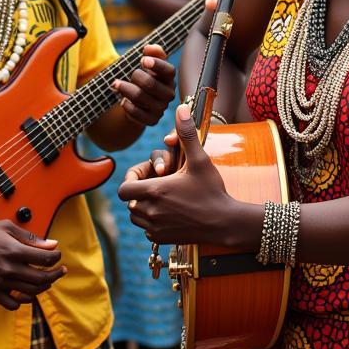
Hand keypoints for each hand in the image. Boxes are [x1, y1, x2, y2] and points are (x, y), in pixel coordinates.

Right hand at [0, 220, 64, 310]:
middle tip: (60, 270)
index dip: (56, 257)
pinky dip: (22, 301)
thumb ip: (30, 237)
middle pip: (42, 278)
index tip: (57, 255)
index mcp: (14, 250)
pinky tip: (25, 293)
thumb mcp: (6, 227)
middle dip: (56, 274)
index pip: (45, 259)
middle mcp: (8, 269)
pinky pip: (12, 304)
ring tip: (47, 281)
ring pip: (30, 292)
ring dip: (43, 287)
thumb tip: (52, 244)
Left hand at [112, 44, 175, 126]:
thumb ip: (153, 52)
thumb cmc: (146, 77)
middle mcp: (169, 94)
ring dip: (125, 89)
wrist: (141, 101)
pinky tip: (123, 101)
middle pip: (150, 84)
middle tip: (130, 73)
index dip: (156, 64)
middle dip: (135, 76)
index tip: (142, 60)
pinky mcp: (152, 120)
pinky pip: (136, 113)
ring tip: (116, 84)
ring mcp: (161, 108)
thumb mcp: (150, 63)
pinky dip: (126, 105)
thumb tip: (149, 48)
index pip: (169, 71)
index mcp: (169, 79)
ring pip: (140, 97)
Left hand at [118, 104, 236, 244]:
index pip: (124, 189)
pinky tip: (170, 211)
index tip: (147, 175)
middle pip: (129, 202)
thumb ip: (186, 135)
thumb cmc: (212, 190)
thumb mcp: (200, 160)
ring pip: (136, 216)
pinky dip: (152, 221)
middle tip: (157, 184)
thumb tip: (181, 109)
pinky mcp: (162, 239)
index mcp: (156, 191)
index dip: (131, 180)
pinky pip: (146, 229)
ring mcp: (155, 227)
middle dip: (139, 192)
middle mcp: (151, 211)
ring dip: (143, 206)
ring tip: (163, 197)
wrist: (225, 222)